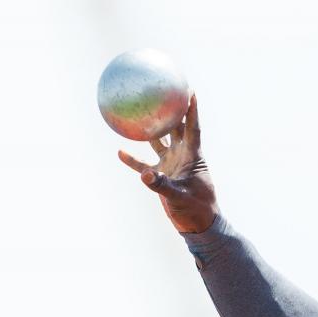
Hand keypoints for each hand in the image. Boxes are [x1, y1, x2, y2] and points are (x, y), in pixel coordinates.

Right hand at [117, 94, 218, 233]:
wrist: (198, 226)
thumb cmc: (197, 211)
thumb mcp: (179, 197)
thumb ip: (161, 185)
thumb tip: (144, 175)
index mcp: (192, 157)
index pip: (193, 128)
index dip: (192, 110)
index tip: (189, 90)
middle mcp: (182, 156)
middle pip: (175, 128)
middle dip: (170, 111)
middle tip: (162, 92)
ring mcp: (171, 165)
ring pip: (159, 142)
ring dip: (150, 130)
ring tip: (138, 113)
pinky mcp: (162, 177)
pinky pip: (144, 165)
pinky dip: (134, 160)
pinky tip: (120, 152)